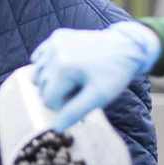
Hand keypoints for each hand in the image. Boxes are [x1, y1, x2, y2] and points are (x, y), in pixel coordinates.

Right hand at [30, 21, 160, 131]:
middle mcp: (54, 52)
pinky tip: (66, 66)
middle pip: (41, 88)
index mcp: (63, 68)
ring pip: (37, 74)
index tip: (81, 97)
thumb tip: (57, 128)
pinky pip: (39, 58)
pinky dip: (48, 65)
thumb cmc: (114, 74)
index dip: (64, 104)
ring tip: (73, 77)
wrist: (125, 46)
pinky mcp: (56, 36)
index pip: (48, 101)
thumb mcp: (99, 96)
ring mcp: (54, 42)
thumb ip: (75, 112)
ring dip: (51, 80)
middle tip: (80, 87)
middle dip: (58, 92)